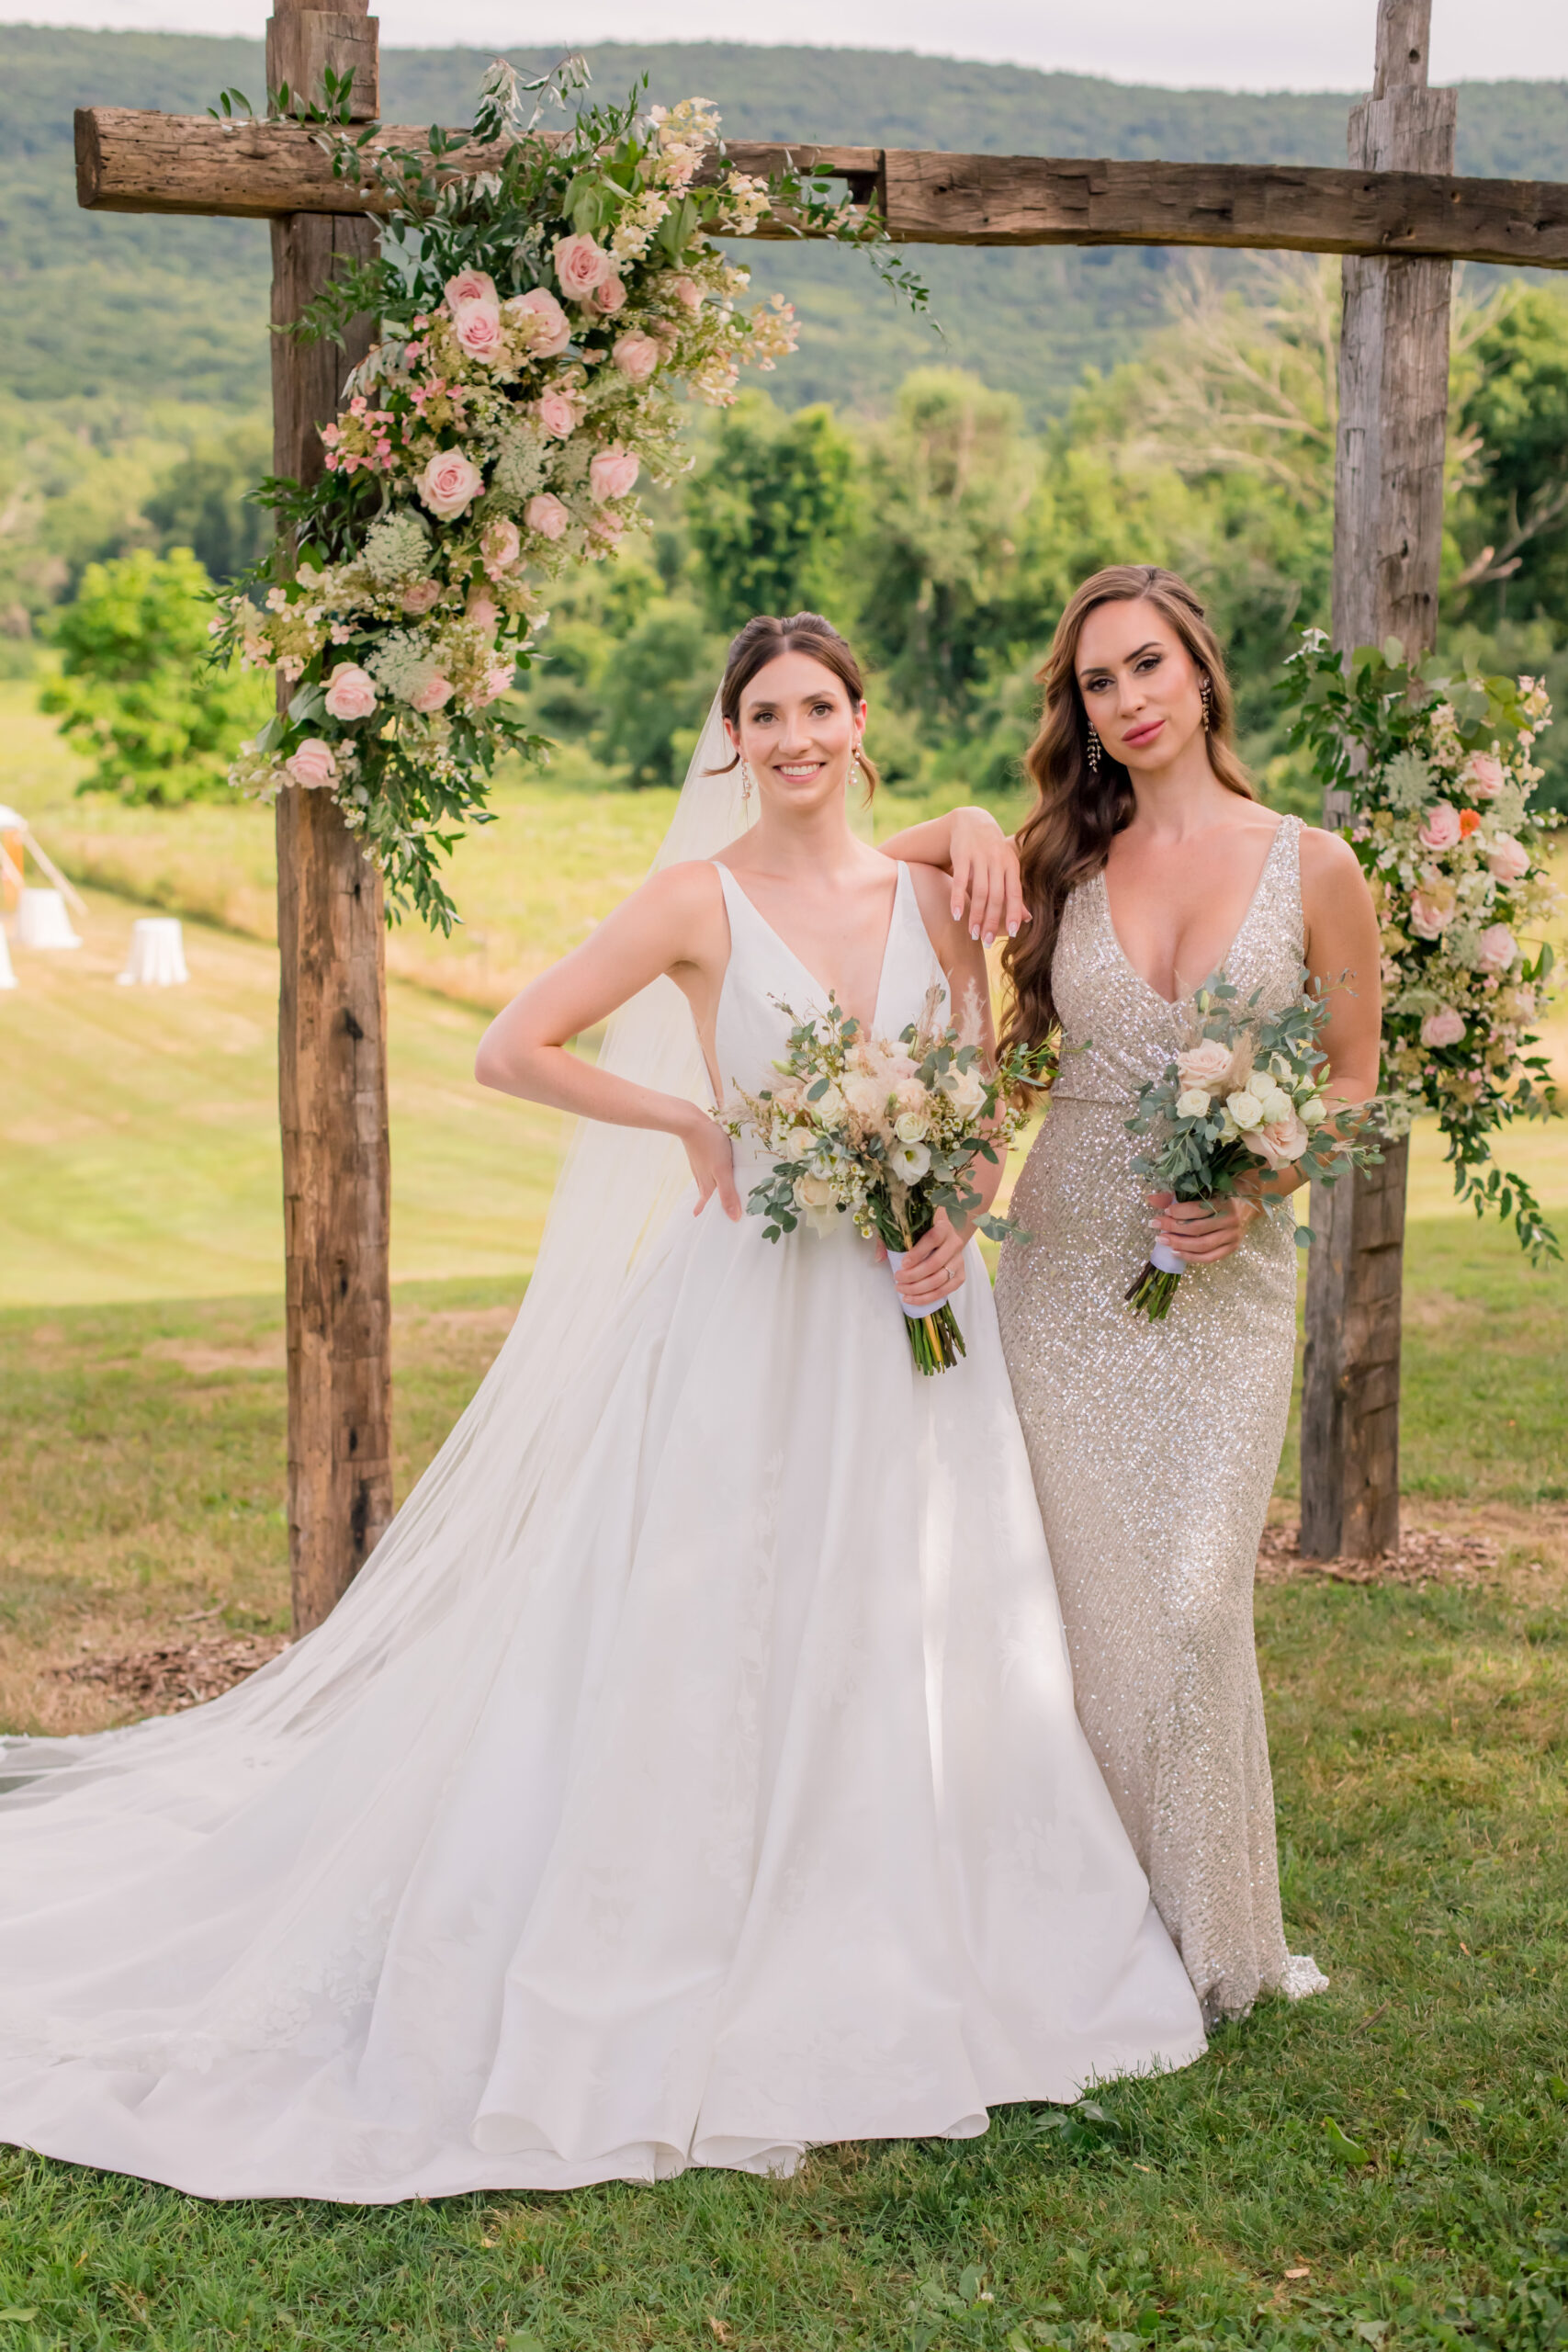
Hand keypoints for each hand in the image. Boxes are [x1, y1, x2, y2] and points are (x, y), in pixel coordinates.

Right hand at [683, 1112, 741, 1221]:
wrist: (691, 1122)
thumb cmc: (710, 1146)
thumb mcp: (723, 1171)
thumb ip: (728, 1194)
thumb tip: (733, 1218)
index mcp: (707, 1185)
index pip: (706, 1204)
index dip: (706, 1212)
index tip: (701, 1220)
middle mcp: (701, 1177)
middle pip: (705, 1194)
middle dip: (707, 1203)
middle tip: (704, 1212)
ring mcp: (698, 1164)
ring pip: (704, 1181)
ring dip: (708, 1190)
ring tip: (709, 1195)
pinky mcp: (700, 1153)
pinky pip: (705, 1168)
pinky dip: (709, 1174)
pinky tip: (711, 1169)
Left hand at [890, 1210, 968, 1307]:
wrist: (945, 1237)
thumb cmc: (922, 1232)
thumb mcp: (907, 1229)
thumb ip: (891, 1238)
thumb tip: (878, 1258)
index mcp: (943, 1227)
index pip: (932, 1239)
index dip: (917, 1253)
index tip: (903, 1264)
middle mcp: (955, 1243)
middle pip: (935, 1263)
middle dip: (913, 1275)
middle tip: (897, 1278)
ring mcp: (959, 1260)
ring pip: (940, 1280)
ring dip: (918, 1289)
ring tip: (901, 1290)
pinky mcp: (961, 1275)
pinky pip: (946, 1291)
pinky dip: (928, 1298)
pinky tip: (912, 1298)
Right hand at [948, 807, 1026, 947]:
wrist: (971, 821)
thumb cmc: (991, 851)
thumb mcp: (1007, 868)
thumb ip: (1014, 892)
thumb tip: (1027, 919)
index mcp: (1012, 865)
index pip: (1015, 893)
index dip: (1014, 913)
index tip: (1011, 933)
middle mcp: (998, 860)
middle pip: (996, 896)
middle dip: (991, 921)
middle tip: (985, 941)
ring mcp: (979, 857)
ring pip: (979, 891)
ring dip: (975, 915)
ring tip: (972, 933)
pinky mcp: (962, 854)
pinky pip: (960, 880)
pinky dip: (957, 899)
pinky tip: (956, 915)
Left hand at [1150, 1188, 1261, 1265]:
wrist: (1250, 1202)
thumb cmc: (1222, 1192)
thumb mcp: (1204, 1188)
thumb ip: (1177, 1194)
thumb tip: (1151, 1199)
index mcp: (1225, 1201)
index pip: (1199, 1209)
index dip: (1179, 1211)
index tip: (1164, 1211)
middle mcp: (1231, 1220)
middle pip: (1198, 1229)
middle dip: (1173, 1228)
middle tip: (1155, 1225)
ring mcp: (1233, 1236)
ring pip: (1203, 1245)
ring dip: (1179, 1244)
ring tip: (1162, 1240)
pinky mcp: (1232, 1247)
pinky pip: (1210, 1257)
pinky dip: (1191, 1257)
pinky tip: (1176, 1252)